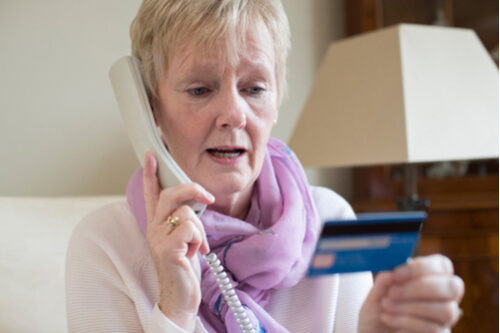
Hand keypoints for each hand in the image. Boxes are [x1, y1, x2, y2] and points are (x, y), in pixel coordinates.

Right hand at [143, 152, 214, 330]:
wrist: (180, 297)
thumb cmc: (184, 267)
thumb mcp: (183, 240)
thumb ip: (185, 221)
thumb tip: (198, 204)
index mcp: (157, 224)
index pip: (152, 194)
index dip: (151, 174)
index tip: (151, 155)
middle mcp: (153, 228)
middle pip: (170, 194)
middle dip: (192, 189)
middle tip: (208, 197)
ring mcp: (158, 238)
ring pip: (187, 213)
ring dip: (200, 230)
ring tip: (196, 246)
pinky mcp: (167, 249)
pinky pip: (190, 228)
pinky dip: (199, 240)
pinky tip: (194, 253)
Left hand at [358, 254, 464, 332]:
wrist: (373, 332)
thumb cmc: (379, 309)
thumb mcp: (377, 292)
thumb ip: (385, 280)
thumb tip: (392, 272)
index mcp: (431, 278)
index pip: (443, 265)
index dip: (422, 267)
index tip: (396, 275)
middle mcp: (444, 297)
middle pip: (453, 287)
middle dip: (419, 287)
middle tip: (393, 292)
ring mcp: (444, 319)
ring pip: (446, 310)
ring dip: (411, 306)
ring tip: (387, 305)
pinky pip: (434, 328)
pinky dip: (406, 321)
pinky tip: (388, 318)